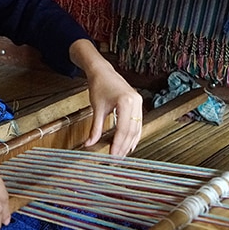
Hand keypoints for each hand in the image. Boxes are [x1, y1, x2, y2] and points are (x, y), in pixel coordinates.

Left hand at [70, 39, 143, 156]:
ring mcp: (139, 102)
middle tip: (117, 159)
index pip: (123, 129)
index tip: (112, 156)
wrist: (102, 71)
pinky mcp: (138, 104)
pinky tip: (130, 145)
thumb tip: (89, 144)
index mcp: (126, 102)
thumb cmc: (99, 86)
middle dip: (124, 146)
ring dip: (130, 142)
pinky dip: (134, 135)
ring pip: (136, 128)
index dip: (118, 144)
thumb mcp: (96, 108)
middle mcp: (136, 102)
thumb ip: (95, 128)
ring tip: (122, 155)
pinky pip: (138, 123)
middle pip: (132, 130)